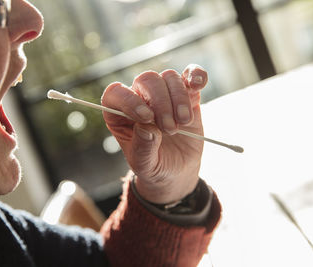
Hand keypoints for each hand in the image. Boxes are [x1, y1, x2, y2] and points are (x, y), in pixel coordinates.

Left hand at [101, 64, 207, 203]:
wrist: (176, 171)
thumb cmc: (153, 166)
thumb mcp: (144, 164)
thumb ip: (143, 146)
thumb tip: (146, 126)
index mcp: (119, 114)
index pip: (115, 93)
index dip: (129, 100)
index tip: (146, 117)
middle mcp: (139, 98)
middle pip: (146, 80)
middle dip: (160, 102)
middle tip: (170, 129)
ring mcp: (163, 94)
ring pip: (168, 77)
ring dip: (178, 98)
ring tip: (183, 123)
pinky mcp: (186, 95)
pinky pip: (190, 75)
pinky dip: (196, 75)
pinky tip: (197, 84)